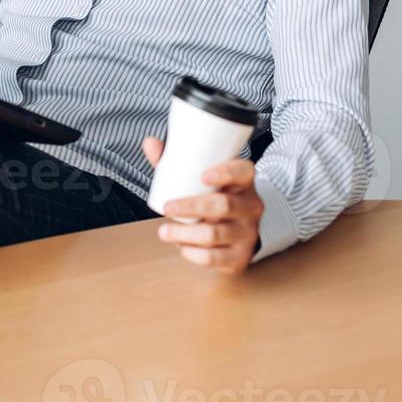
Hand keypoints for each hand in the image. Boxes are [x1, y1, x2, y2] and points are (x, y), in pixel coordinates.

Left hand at [141, 136, 263, 273]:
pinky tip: (181, 247)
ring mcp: (248, 232)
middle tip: (167, 207)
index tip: (203, 175)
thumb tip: (150, 143)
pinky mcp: (240, 256)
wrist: (239, 232)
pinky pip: (215, 258)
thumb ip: (175, 162)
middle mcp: (251, 206)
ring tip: (164, 231)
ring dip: (185, 234)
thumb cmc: (215, 198)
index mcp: (244, 182)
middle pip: (223, 205)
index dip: (225, 172)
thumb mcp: (201, 179)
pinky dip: (193, 254)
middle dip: (191, 206)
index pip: (242, 171)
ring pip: (216, 234)